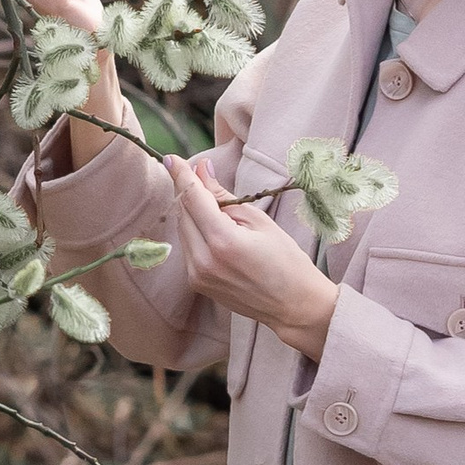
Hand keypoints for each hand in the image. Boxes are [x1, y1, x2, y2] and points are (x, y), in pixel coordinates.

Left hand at [167, 153, 339, 363]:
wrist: (293, 305)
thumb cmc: (285, 260)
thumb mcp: (259, 221)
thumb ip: (224, 197)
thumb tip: (201, 172)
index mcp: (223, 241)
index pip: (192, 199)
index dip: (181, 175)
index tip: (171, 158)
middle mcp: (203, 260)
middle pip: (182, 213)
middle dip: (188, 191)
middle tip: (201, 174)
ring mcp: (197, 275)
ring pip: (183, 230)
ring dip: (191, 211)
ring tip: (215, 205)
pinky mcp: (197, 283)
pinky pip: (188, 247)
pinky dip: (195, 231)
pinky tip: (214, 228)